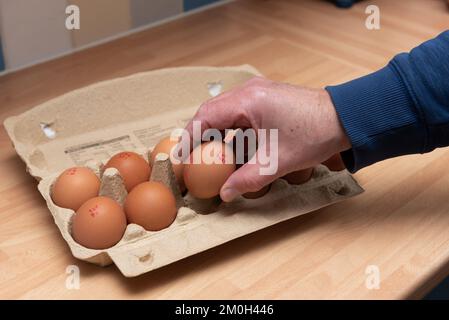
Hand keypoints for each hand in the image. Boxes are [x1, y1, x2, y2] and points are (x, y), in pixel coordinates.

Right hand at [182, 77, 350, 201]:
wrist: (347, 118)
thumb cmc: (315, 134)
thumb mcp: (277, 162)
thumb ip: (247, 179)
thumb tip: (225, 194)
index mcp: (248, 101)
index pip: (205, 117)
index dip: (189, 138)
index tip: (179, 157)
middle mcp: (249, 91)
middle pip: (211, 112)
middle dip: (200, 136)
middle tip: (192, 158)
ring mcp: (258, 92)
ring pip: (225, 112)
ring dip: (216, 134)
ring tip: (210, 156)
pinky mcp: (266, 98)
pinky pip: (239, 113)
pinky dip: (232, 131)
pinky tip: (234, 149)